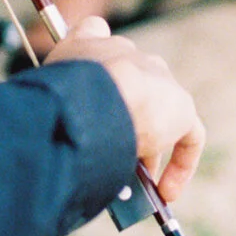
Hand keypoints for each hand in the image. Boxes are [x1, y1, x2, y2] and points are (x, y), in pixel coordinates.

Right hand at [44, 16, 206, 205]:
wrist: (97, 97)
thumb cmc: (61, 92)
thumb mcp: (46, 80)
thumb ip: (57, 76)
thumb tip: (53, 92)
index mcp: (98, 44)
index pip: (98, 44)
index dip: (95, 76)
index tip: (88, 102)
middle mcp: (132, 56)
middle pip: (130, 89)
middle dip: (121, 122)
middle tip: (106, 155)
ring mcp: (159, 79)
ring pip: (154, 115)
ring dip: (144, 146)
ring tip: (130, 183)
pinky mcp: (181, 108)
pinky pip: (189, 136)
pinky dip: (179, 163)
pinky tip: (163, 191)